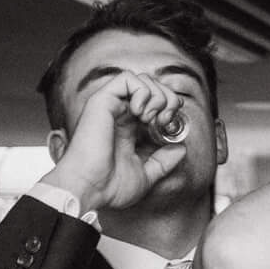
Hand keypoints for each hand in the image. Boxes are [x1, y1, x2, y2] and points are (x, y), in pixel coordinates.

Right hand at [44, 70, 193, 214]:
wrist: (88, 189)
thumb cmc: (108, 187)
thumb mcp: (145, 176)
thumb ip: (163, 162)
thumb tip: (181, 149)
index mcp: (128, 129)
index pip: (155, 104)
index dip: (170, 108)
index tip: (173, 125)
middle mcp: (119, 114)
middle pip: (152, 87)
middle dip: (169, 99)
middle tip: (165, 120)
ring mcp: (110, 106)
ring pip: (142, 79)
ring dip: (157, 96)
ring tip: (151, 119)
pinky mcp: (102, 100)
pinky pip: (127, 79)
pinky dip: (142, 92)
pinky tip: (140, 113)